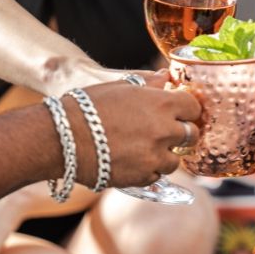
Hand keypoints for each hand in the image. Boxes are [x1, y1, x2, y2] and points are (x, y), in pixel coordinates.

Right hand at [66, 73, 200, 187]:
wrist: (61, 138)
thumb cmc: (87, 107)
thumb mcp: (120, 86)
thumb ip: (149, 84)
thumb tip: (166, 76)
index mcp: (162, 104)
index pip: (194, 107)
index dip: (188, 110)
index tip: (181, 112)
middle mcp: (164, 130)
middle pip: (191, 135)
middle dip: (183, 133)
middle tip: (168, 133)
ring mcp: (155, 156)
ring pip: (176, 160)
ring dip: (166, 154)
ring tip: (146, 149)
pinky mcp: (143, 177)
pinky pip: (157, 175)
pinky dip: (149, 170)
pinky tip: (133, 160)